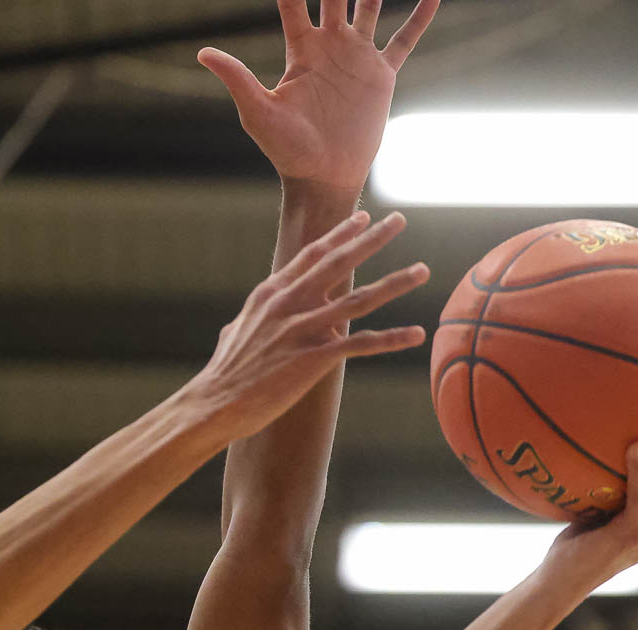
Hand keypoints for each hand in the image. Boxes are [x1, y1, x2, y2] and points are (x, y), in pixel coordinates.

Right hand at [187, 210, 428, 439]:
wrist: (215, 402)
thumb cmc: (224, 374)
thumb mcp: (234, 334)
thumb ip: (245, 323)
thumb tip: (238, 326)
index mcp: (272, 293)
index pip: (312, 254)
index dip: (340, 234)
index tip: (363, 218)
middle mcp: (290, 303)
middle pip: (340, 262)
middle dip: (373, 240)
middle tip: (399, 220)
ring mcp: (304, 328)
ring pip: (360, 298)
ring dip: (395, 283)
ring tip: (422, 270)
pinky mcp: (315, 357)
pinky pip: (362, 344)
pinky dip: (392, 338)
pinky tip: (417, 334)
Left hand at [199, 0, 440, 188]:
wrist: (323, 175)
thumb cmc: (285, 149)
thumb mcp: (257, 111)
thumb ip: (236, 78)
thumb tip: (202, 53)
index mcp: (300, 49)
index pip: (293, 1)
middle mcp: (329, 46)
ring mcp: (357, 57)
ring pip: (371, 8)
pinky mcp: (381, 75)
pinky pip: (404, 40)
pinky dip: (420, 17)